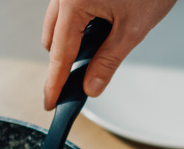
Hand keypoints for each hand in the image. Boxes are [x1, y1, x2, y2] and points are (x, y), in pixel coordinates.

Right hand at [42, 0, 176, 109]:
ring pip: (59, 24)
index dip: (55, 83)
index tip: (50, 103)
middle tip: (85, 77)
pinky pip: (69, 10)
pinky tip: (104, 25)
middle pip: (53, 40)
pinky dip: (80, 25)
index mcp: (74, 3)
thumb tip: (91, 86)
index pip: (60, 55)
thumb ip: (108, 61)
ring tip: (105, 42)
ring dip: (73, 41)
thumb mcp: (133, 29)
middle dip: (65, 60)